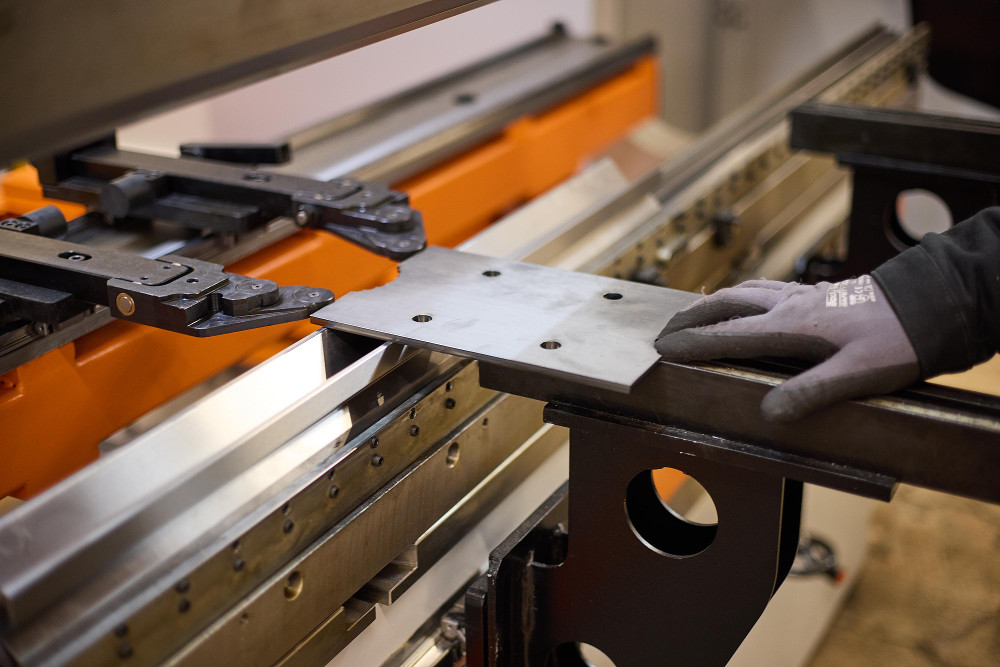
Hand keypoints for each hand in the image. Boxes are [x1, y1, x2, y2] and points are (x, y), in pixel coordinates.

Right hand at [654, 277, 918, 420]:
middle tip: (665, 330)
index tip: (662, 348)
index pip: (727, 335)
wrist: (931, 302)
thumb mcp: (858, 374)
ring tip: (695, 313)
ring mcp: (803, 296)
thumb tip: (769, 414)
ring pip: (744, 292)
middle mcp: (789, 306)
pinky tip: (748, 300)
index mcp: (790, 327)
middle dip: (691, 318)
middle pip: (726, 305)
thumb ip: (810, 392)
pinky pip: (766, 289)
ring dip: (713, 303)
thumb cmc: (898, 339)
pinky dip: (743, 294)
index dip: (692, 342)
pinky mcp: (818, 292)